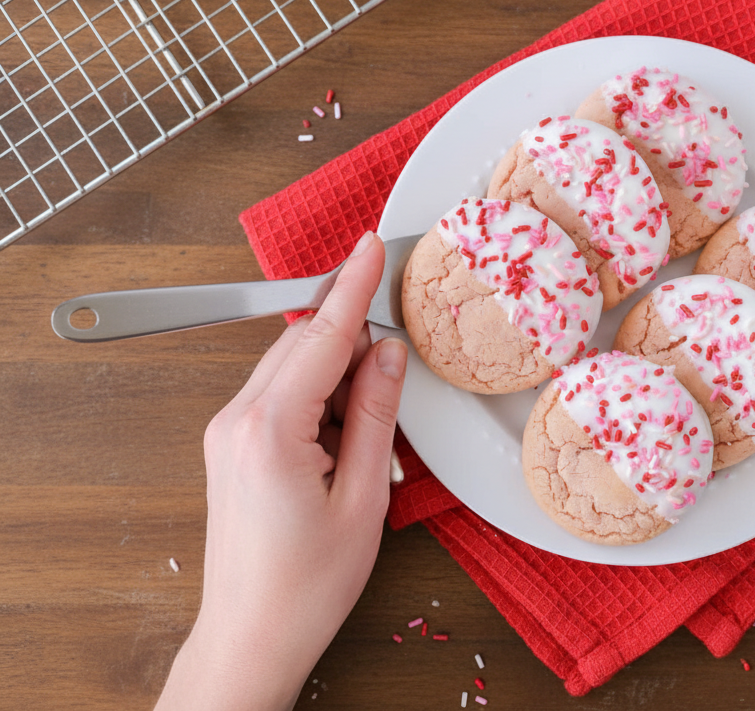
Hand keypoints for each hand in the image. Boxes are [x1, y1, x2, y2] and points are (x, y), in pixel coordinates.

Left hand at [156, 232, 408, 710]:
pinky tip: (348, 441)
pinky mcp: (232, 447)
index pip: (320, 335)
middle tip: (398, 363)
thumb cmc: (304, 585)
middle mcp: (237, 420)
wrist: (252, 636)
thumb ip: (376, 415)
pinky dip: (322, 403)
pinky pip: (282, 397)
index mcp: (269, 429)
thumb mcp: (364, 496)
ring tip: (373, 439)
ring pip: (293, 370)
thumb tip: (387, 355)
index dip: (353, 286)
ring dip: (340, 381)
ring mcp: (228, 433)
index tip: (371, 247)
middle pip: (304, 345)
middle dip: (354, 342)